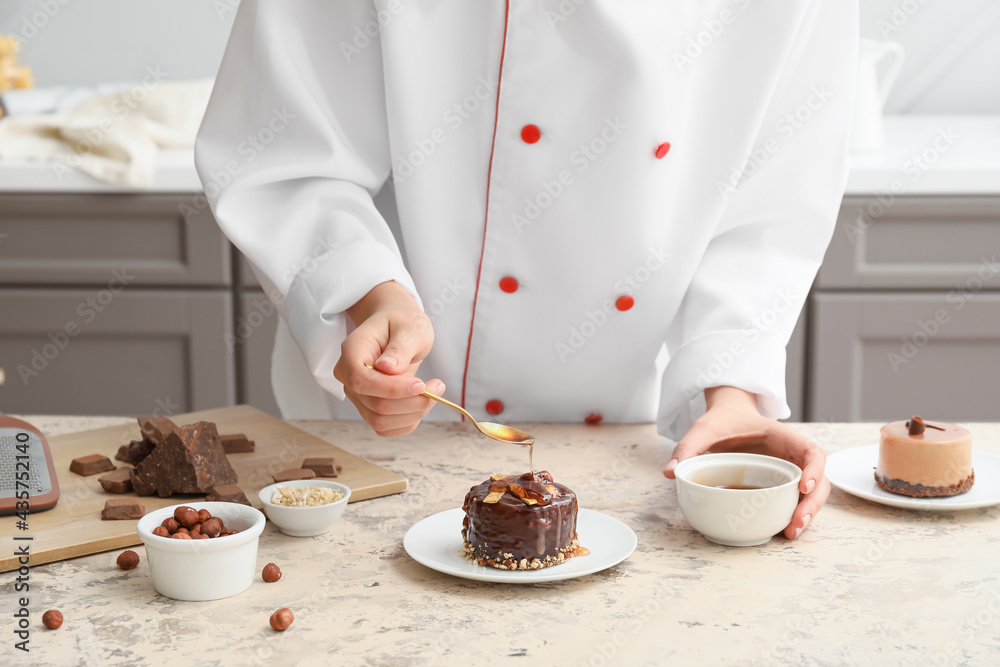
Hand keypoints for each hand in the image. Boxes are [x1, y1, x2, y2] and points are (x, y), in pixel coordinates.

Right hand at [332, 281, 442, 436]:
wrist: (397, 329)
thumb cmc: (402, 323)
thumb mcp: (409, 327)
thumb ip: (400, 347)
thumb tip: (387, 369)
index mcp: (352, 351)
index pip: (361, 380)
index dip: (392, 389)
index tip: (421, 384)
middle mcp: (348, 376)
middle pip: (375, 405)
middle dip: (412, 401)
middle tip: (438, 385)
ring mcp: (357, 395)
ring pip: (380, 421)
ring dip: (413, 413)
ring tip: (434, 392)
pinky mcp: (368, 408)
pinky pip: (386, 428)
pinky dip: (409, 421)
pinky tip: (422, 403)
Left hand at [662, 386, 828, 539]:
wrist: (727, 417)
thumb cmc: (722, 421)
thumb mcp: (705, 428)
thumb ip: (688, 446)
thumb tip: (670, 472)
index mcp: (783, 436)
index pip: (812, 452)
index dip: (814, 469)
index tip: (804, 486)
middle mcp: (792, 455)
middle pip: (818, 480)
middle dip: (812, 503)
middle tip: (796, 522)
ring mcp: (789, 471)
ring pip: (812, 495)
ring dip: (806, 514)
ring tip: (790, 533)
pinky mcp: (781, 484)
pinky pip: (794, 500)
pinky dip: (793, 515)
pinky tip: (783, 532)